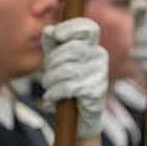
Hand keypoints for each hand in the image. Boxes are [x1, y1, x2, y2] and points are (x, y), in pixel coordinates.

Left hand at [41, 17, 108, 138]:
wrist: (78, 118)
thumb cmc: (66, 85)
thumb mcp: (55, 62)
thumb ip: (52, 44)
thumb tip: (49, 29)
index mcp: (91, 46)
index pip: (89, 28)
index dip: (72, 27)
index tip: (58, 35)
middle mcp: (99, 57)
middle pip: (71, 49)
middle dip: (52, 62)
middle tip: (46, 76)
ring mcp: (100, 74)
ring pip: (67, 69)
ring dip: (50, 80)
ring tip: (48, 87)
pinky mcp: (96, 91)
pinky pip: (69, 87)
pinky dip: (55, 92)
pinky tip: (51, 97)